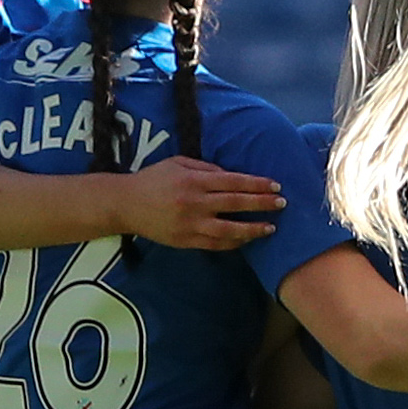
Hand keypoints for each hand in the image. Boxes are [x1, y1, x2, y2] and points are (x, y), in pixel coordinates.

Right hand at [122, 157, 287, 251]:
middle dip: (262, 204)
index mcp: (194, 181)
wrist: (125, 205)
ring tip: (271, 228)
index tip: (275, 186)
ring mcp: (190, 225)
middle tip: (282, 204)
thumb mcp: (178, 163)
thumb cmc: (153, 179)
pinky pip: (215, 244)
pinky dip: (233, 243)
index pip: (233, 182)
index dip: (256, 184)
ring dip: (253, 229)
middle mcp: (194, 203)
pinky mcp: (185, 241)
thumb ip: (206, 168)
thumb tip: (233, 176)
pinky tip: (247, 240)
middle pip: (235, 204)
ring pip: (229, 230)